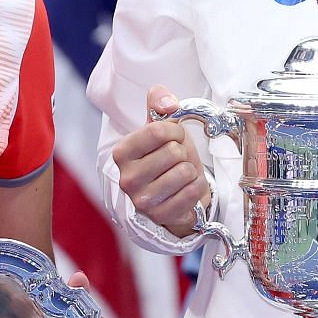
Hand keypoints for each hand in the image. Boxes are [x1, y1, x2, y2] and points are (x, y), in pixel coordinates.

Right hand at [112, 86, 209, 236]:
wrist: (174, 194)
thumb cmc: (166, 159)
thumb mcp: (161, 130)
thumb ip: (159, 105)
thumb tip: (166, 102)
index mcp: (122, 153)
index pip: (157, 130)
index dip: (175, 131)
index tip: (174, 138)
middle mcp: (127, 178)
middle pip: (174, 152)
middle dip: (182, 153)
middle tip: (176, 161)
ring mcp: (142, 200)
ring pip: (184, 172)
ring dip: (189, 171)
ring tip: (180, 175)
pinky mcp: (161, 216)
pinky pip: (192, 191)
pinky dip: (195, 187)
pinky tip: (184, 190)